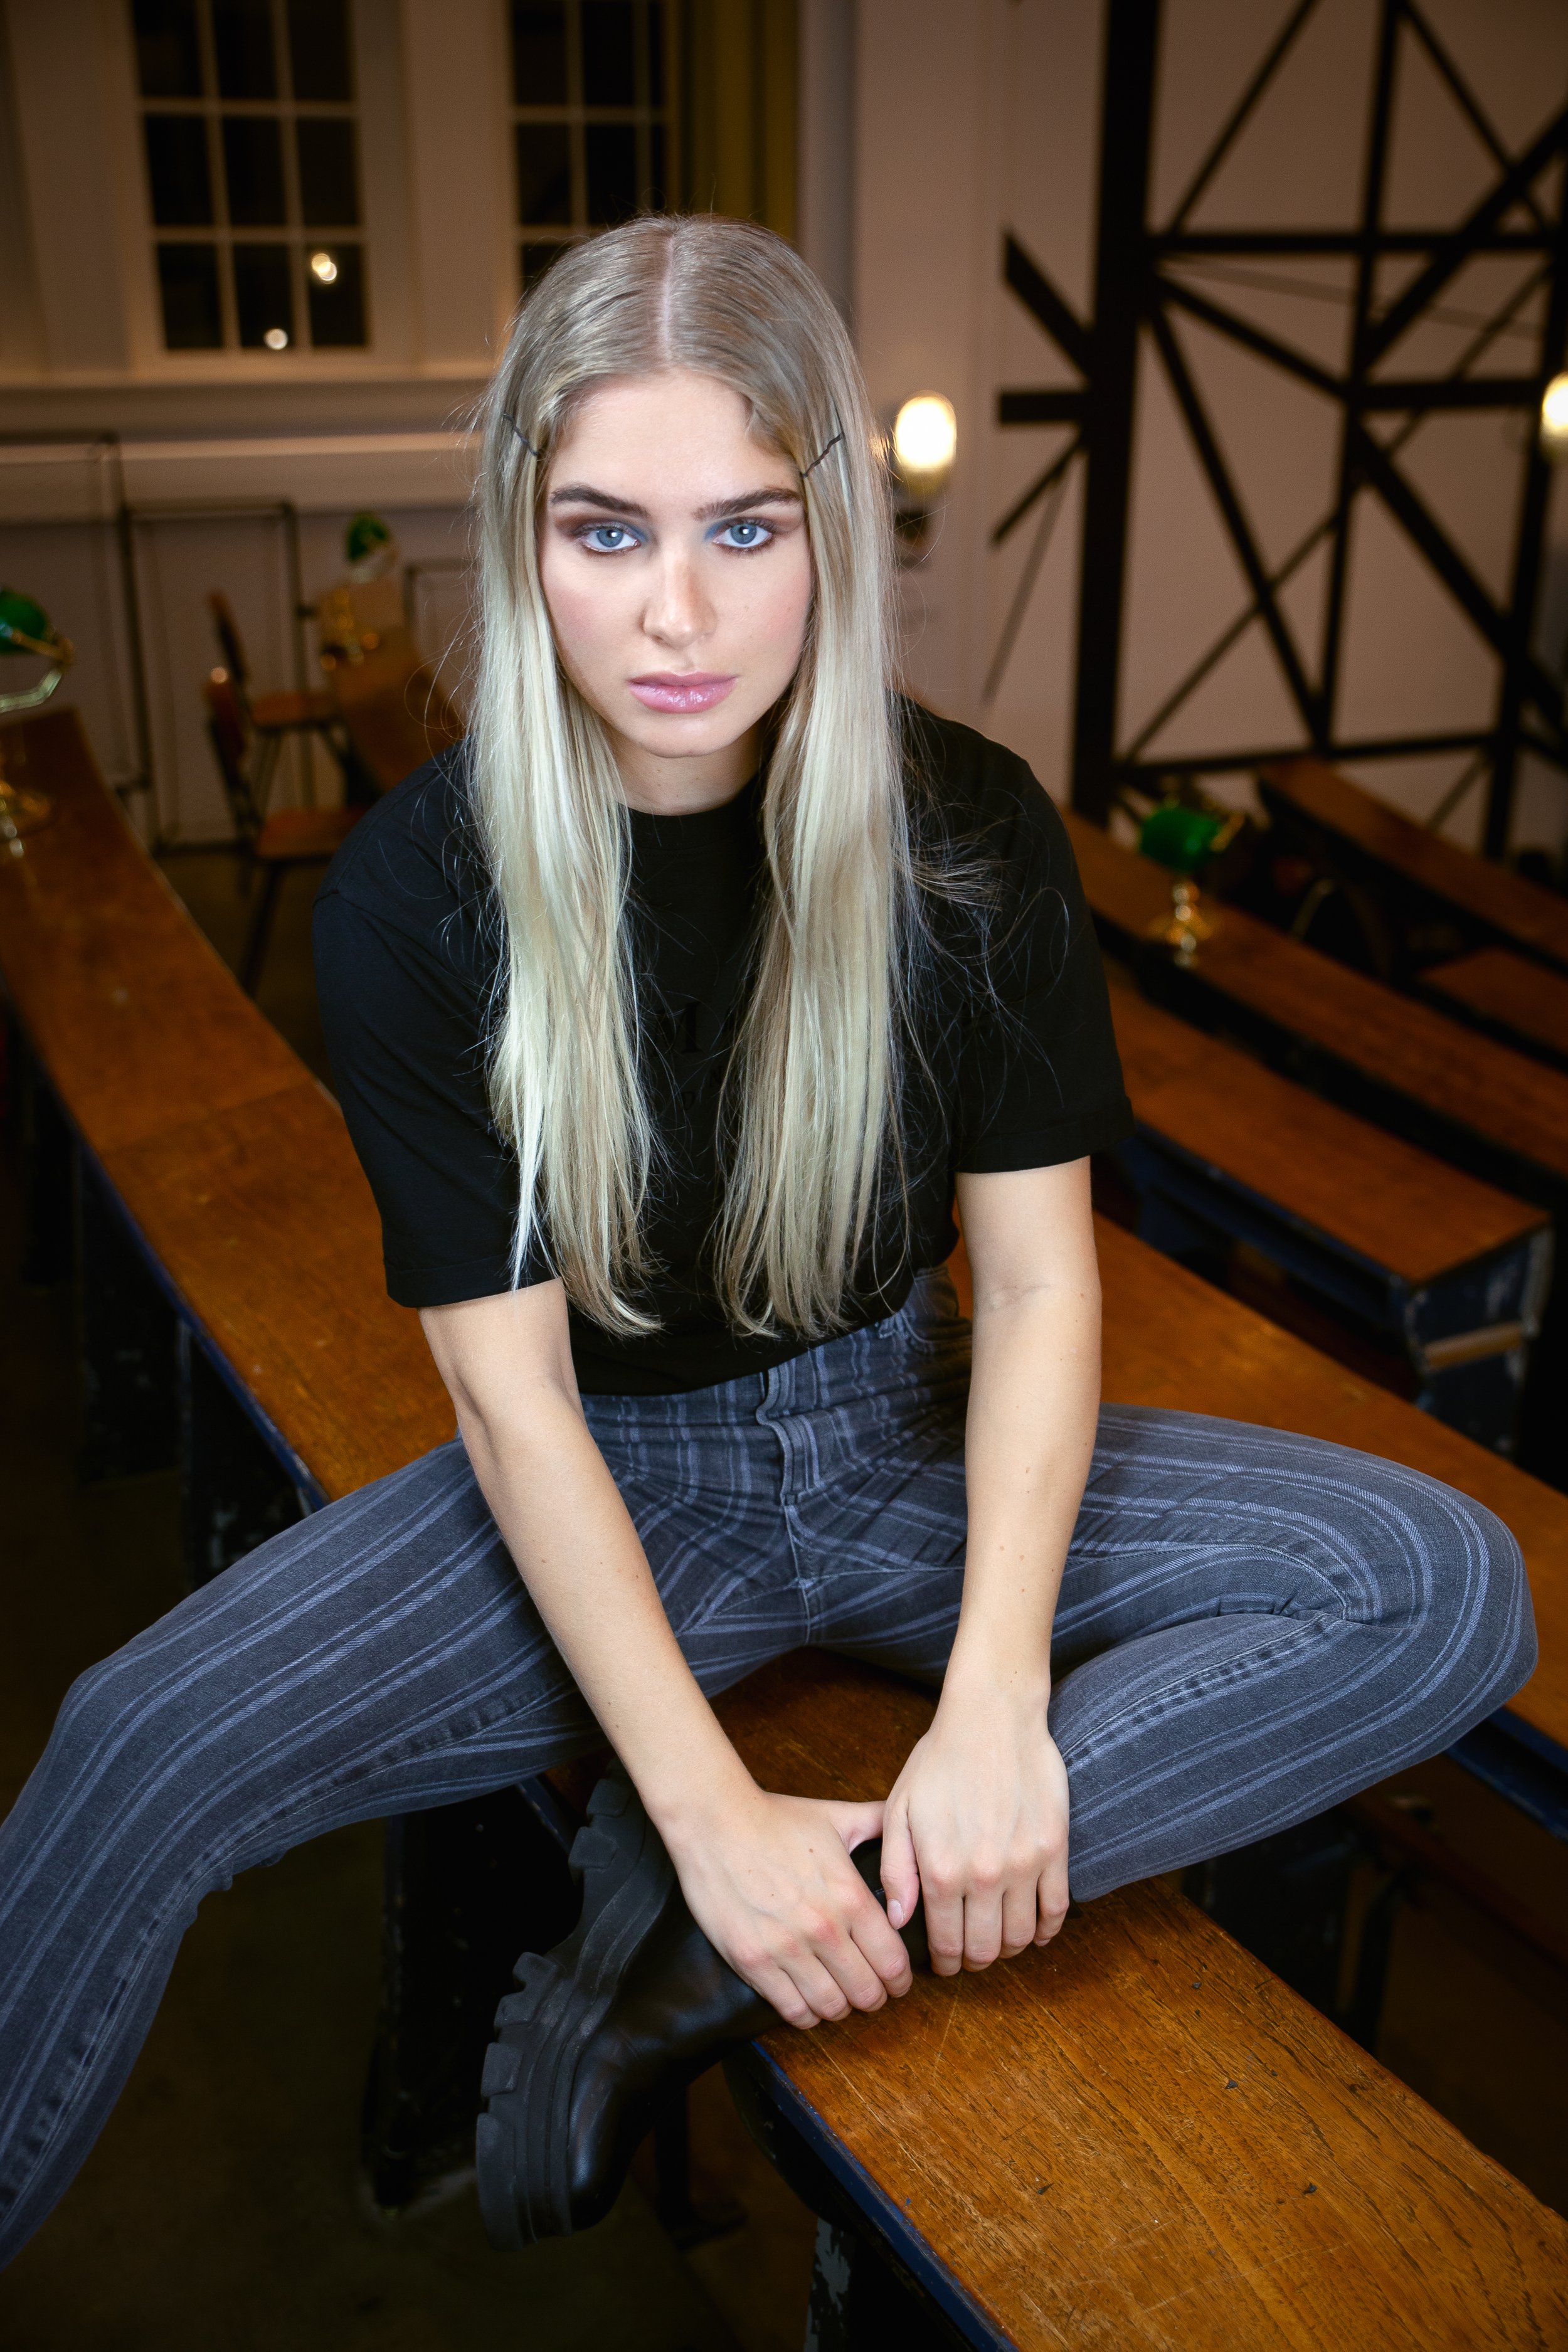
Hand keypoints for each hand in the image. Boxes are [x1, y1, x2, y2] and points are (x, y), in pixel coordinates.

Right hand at [666, 1787, 912, 2028]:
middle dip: (874, 1997)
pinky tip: (806, 2001)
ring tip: (837, 1996)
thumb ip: (877, 1824)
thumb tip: (908, 1824)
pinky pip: (792, 2010)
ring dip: (840, 2008)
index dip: (901, 1979)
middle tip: (868, 1991)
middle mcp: (824, 1928)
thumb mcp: (834, 1816)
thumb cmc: (773, 1819)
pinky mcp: (753, 1961)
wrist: (714, 1821)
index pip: (893, 1962)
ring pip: (831, 2007)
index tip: (897, 1981)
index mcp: (850, 1895)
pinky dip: (805, 2013)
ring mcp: (786, 1948)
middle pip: (867, 1992)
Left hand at [878, 1687, 1068, 1975]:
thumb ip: (896, 1869)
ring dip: (1007, 1948)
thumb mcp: (900, 1809)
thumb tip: (898, 1920)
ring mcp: (1024, 1864)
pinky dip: (1045, 1930)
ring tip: (997, 1939)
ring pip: (1020, 1937)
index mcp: (942, 1870)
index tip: (943, 1963)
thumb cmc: (940, 1760)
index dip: (944, 1962)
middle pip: (985, 1949)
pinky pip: (1056, 1910)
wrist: (992, 1717)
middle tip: (969, 1956)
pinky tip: (1033, 1929)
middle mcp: (984, 1875)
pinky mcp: (1055, 1849)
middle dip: (974, 1961)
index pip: (946, 1943)